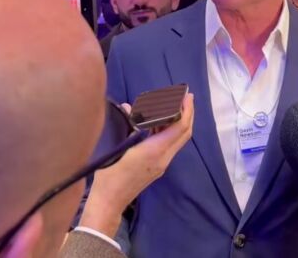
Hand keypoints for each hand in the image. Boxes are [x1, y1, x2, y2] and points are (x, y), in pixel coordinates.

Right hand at [78, 92, 194, 235]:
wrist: (109, 201)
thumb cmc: (109, 174)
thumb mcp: (115, 146)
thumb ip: (125, 125)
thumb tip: (128, 107)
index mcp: (155, 150)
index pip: (179, 127)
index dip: (186, 110)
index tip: (187, 96)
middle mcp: (164, 157)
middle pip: (184, 133)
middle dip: (188, 114)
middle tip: (185, 97)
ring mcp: (162, 163)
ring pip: (178, 140)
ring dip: (179, 122)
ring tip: (174, 106)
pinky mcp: (157, 167)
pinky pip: (169, 145)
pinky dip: (169, 131)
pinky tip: (160, 122)